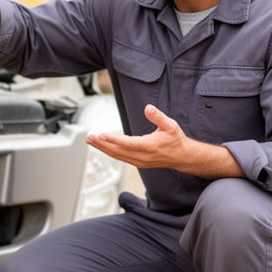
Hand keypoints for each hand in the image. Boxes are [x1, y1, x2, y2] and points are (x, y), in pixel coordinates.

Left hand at [85, 104, 244, 178]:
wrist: (182, 156)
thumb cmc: (175, 140)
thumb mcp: (170, 125)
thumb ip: (158, 116)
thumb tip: (148, 108)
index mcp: (148, 146)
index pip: (127, 143)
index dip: (113, 140)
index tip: (101, 135)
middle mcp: (142, 156)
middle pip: (117, 151)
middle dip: (101, 145)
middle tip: (89, 138)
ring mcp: (139, 161)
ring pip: (117, 156)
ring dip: (103, 149)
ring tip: (91, 141)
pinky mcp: (138, 163)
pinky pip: (121, 158)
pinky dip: (110, 152)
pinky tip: (103, 147)